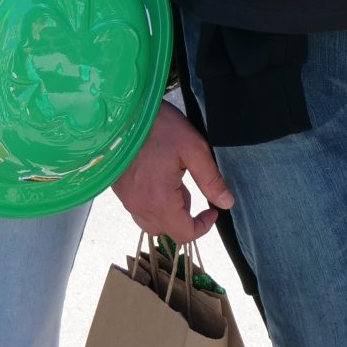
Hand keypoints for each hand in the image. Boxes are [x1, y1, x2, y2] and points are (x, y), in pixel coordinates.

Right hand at [113, 102, 233, 242]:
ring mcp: (128, 200)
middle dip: (184, 216)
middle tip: (190, 187)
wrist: (122, 113)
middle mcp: (141, 207)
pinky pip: (139, 209)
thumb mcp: (193, 148)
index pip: (184, 234)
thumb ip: (210, 179)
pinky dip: (153, 203)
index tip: (212, 210)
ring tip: (174, 182)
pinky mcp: (120, 191)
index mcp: (160, 201)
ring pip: (152, 221)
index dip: (203, 226)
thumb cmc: (158, 127)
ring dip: (168, 211)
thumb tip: (226, 202)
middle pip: (167, 230)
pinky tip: (158, 178)